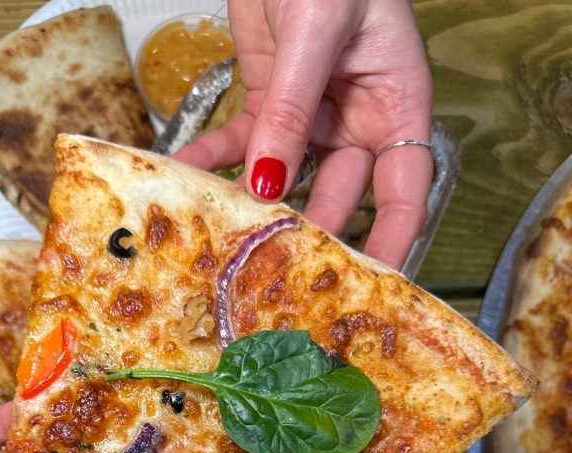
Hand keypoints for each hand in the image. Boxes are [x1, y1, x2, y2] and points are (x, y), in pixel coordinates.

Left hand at [176, 0, 433, 269]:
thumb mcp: (319, 30)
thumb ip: (293, 109)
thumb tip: (268, 181)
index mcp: (396, 103)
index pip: (406, 189)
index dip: (392, 240)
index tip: (372, 282)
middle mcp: (358, 119)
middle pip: (339, 194)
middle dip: (309, 232)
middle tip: (277, 273)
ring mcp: (311, 115)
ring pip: (285, 178)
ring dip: (253, 205)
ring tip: (225, 238)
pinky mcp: (268, 103)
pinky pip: (240, 142)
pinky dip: (212, 160)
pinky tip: (185, 178)